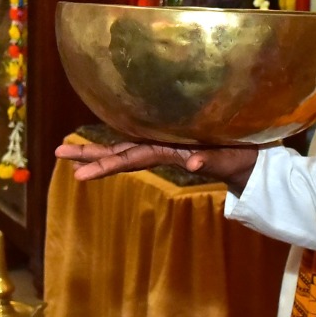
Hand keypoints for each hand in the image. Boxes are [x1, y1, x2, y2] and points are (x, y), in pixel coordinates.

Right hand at [54, 139, 259, 190]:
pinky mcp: (172, 155)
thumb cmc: (246, 154)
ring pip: (125, 152)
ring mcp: (166, 150)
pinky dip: (117, 156)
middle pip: (121, 150)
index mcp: (173, 145)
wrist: (258, 156)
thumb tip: (193, 166)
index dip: (107, 162)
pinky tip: (102, 158)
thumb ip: (212, 161)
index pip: (132, 155)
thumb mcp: (232, 158)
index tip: (81, 170)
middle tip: (57, 154)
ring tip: (69, 158)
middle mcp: (164, 145)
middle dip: (91, 154)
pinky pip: (138, 155)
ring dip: (99, 155)